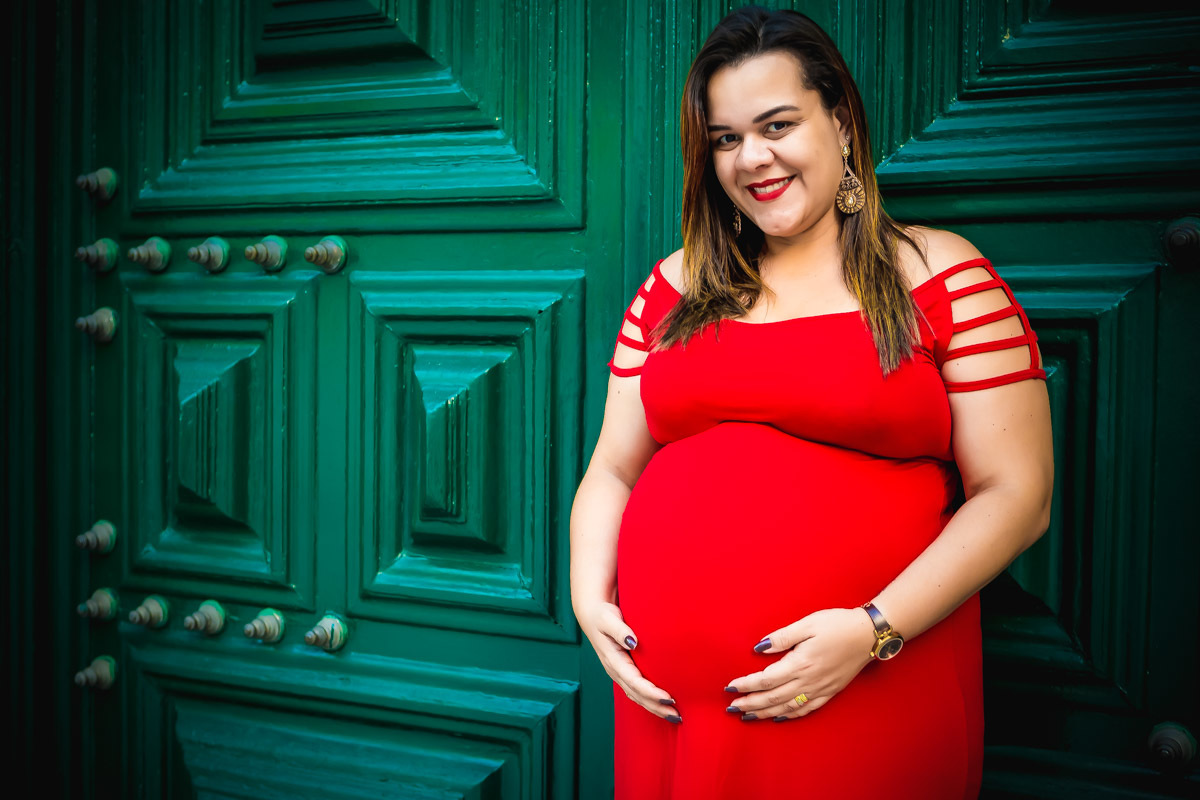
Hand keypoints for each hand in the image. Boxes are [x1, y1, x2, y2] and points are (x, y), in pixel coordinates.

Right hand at [577, 601, 681, 723]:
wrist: (591, 615)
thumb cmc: (601, 615)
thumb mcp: (608, 619)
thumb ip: (620, 630)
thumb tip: (633, 642)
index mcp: (613, 660)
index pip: (634, 681)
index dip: (651, 692)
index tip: (668, 698)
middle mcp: (615, 670)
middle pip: (637, 695)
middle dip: (656, 707)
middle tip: (677, 716)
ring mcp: (618, 673)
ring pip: (636, 696)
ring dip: (654, 708)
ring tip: (674, 717)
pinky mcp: (622, 672)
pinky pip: (635, 691)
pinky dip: (649, 700)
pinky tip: (661, 705)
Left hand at [723, 607, 876, 720]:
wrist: (869, 634)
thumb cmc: (837, 624)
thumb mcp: (807, 624)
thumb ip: (782, 637)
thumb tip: (759, 648)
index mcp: (800, 663)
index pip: (766, 679)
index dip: (746, 685)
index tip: (730, 687)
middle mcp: (808, 681)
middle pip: (772, 697)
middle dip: (750, 703)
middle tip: (731, 708)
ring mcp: (820, 689)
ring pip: (787, 707)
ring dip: (765, 713)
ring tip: (747, 716)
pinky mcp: (830, 692)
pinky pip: (806, 709)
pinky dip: (789, 715)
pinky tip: (778, 717)